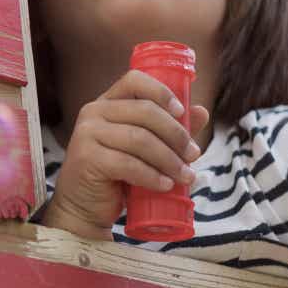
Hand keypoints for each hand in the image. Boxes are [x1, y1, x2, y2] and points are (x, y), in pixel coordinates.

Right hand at [46, 69, 210, 239]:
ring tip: (185, 176)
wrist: (85, 207)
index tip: (182, 112)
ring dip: (169, 159)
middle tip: (193, 154)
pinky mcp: (87, 159)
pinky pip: (128, 164)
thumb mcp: (144, 149)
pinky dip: (152, 176)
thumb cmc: (116, 175)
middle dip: (175, 134)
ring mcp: (87, 134)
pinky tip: (165, 185)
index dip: (161, 92)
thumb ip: (169, 130)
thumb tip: (202, 112)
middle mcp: (94, 112)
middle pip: (144, 111)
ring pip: (139, 139)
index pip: (135, 80)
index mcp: (107, 102)